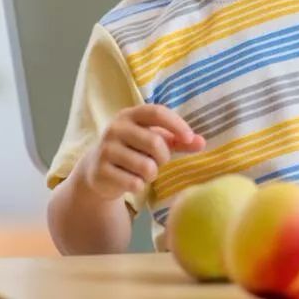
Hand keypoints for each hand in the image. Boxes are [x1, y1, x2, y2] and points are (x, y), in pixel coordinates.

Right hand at [77, 104, 205, 200]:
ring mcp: (105, 150)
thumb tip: (201, 142)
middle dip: (163, 156)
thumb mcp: (155, 140)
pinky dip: (139, 185)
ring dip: (151, 173)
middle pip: (155, 142)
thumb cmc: (134, 150)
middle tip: (157, 161)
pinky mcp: (100, 172)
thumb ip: (179, 140)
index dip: (176, 124)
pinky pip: (134, 183)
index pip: (157, 112)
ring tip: (142, 171)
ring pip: (146, 166)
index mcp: (130, 115)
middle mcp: (115, 128)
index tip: (189, 137)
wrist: (97, 170)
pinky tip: (130, 180)